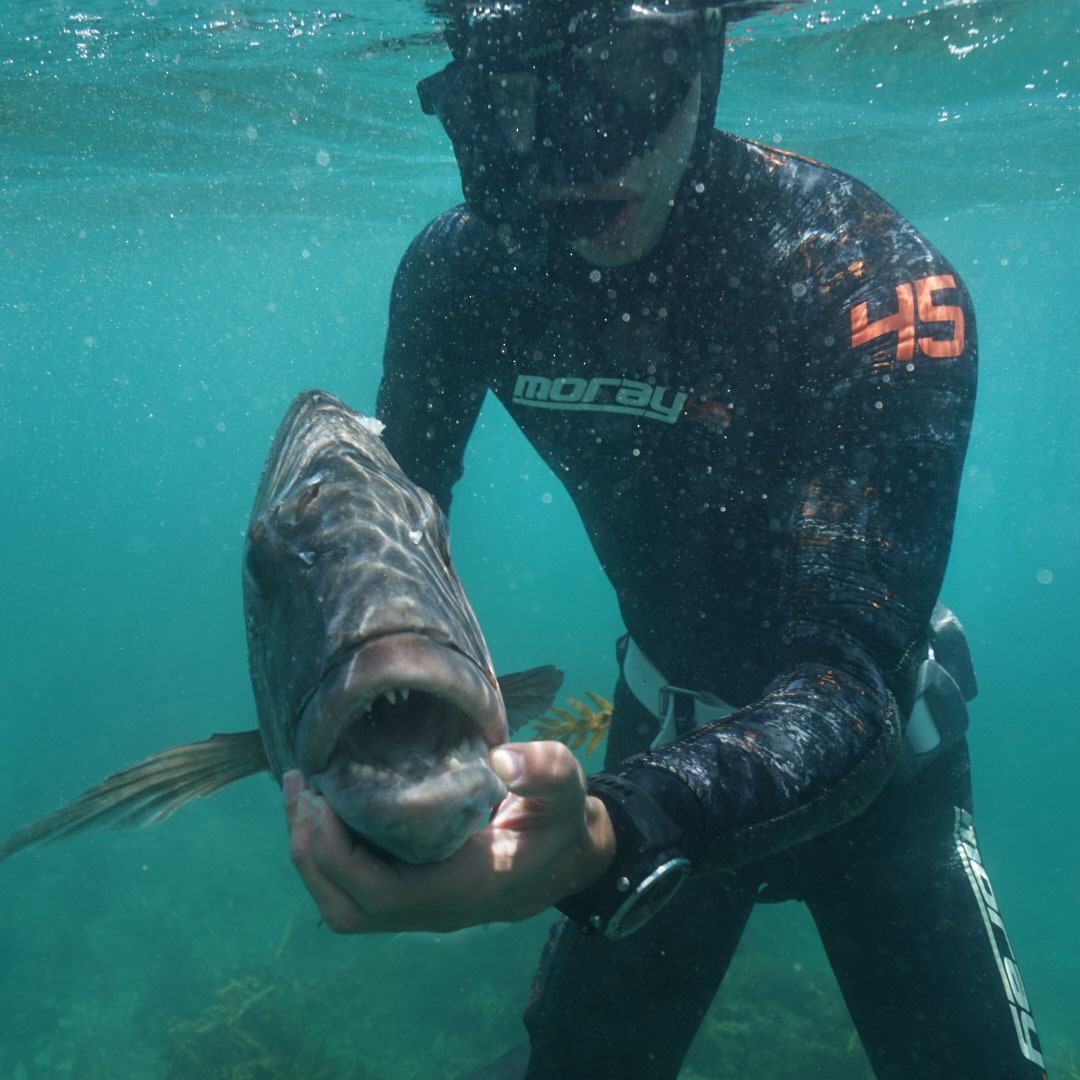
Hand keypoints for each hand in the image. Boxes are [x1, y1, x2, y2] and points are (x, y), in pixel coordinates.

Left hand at [283, 740, 614, 933]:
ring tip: (301, 795)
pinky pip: (354, 887)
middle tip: (301, 789)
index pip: (380, 893)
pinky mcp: (412, 892)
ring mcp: (419, 906)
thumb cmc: (561, 820)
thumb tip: (502, 759)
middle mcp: (433, 909)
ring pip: (344, 906)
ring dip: (312, 855)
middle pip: (347, 909)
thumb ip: (545, 772)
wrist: (569, 856)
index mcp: (462, 888)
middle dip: (310, 854)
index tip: (324, 798)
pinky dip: (328, 852)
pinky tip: (327, 804)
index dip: (339, 853)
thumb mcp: (566, 788)